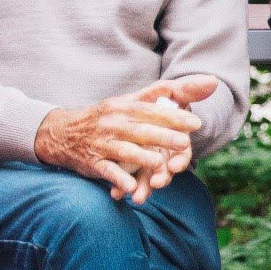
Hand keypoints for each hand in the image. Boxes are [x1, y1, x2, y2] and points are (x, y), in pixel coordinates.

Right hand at [33, 90, 205, 202]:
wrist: (62, 133)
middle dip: (162, 136)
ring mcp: (102, 144)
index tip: (194, 124)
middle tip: (183, 143)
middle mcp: (113, 124)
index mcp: (123, 107)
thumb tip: (208, 82)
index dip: (173, 118)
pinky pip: (107, 171)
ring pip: (124, 151)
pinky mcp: (93, 162)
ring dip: (141, 158)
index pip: (151, 111)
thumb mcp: (127, 101)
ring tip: (159, 163)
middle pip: (140, 131)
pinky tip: (131, 188)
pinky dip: (118, 179)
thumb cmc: (106, 117)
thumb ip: (161, 93)